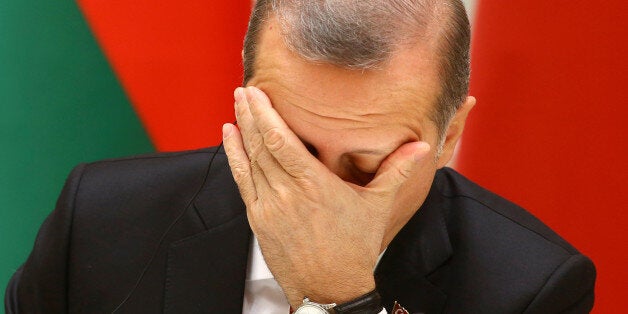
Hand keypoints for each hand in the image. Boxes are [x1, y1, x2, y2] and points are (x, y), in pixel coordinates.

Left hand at [222, 86, 430, 307]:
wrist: (329, 289)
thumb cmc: (354, 247)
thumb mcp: (378, 206)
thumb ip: (397, 172)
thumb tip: (422, 147)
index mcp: (315, 184)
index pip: (283, 140)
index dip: (266, 114)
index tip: (257, 93)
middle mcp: (287, 193)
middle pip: (262, 145)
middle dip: (251, 114)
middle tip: (244, 90)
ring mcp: (269, 207)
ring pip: (250, 160)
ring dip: (242, 130)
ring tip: (236, 105)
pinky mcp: (258, 220)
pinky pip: (242, 181)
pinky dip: (234, 156)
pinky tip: (230, 137)